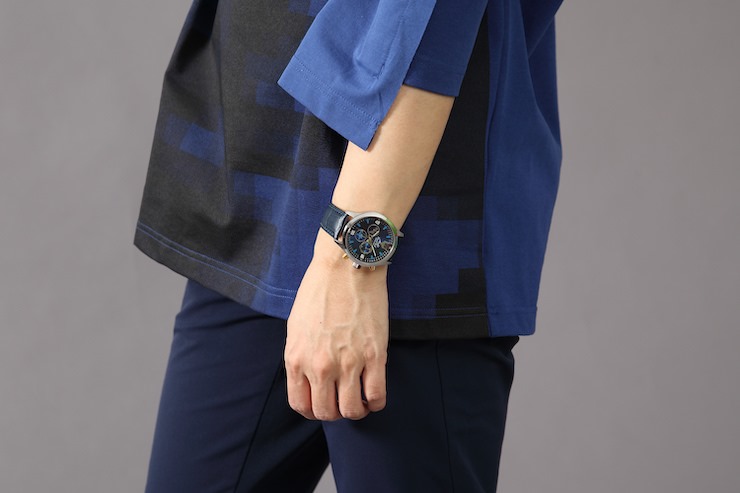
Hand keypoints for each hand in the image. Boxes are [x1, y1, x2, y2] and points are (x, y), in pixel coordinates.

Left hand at [285, 231, 388, 420]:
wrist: (346, 267)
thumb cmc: (320, 290)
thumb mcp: (296, 327)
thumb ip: (301, 356)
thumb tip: (309, 379)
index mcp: (297, 358)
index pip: (301, 405)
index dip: (313, 411)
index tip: (323, 404)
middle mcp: (319, 366)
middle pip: (326, 413)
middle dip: (335, 413)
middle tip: (342, 401)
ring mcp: (348, 363)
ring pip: (352, 410)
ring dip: (356, 410)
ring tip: (360, 400)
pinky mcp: (374, 356)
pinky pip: (377, 396)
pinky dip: (376, 403)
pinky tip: (375, 395)